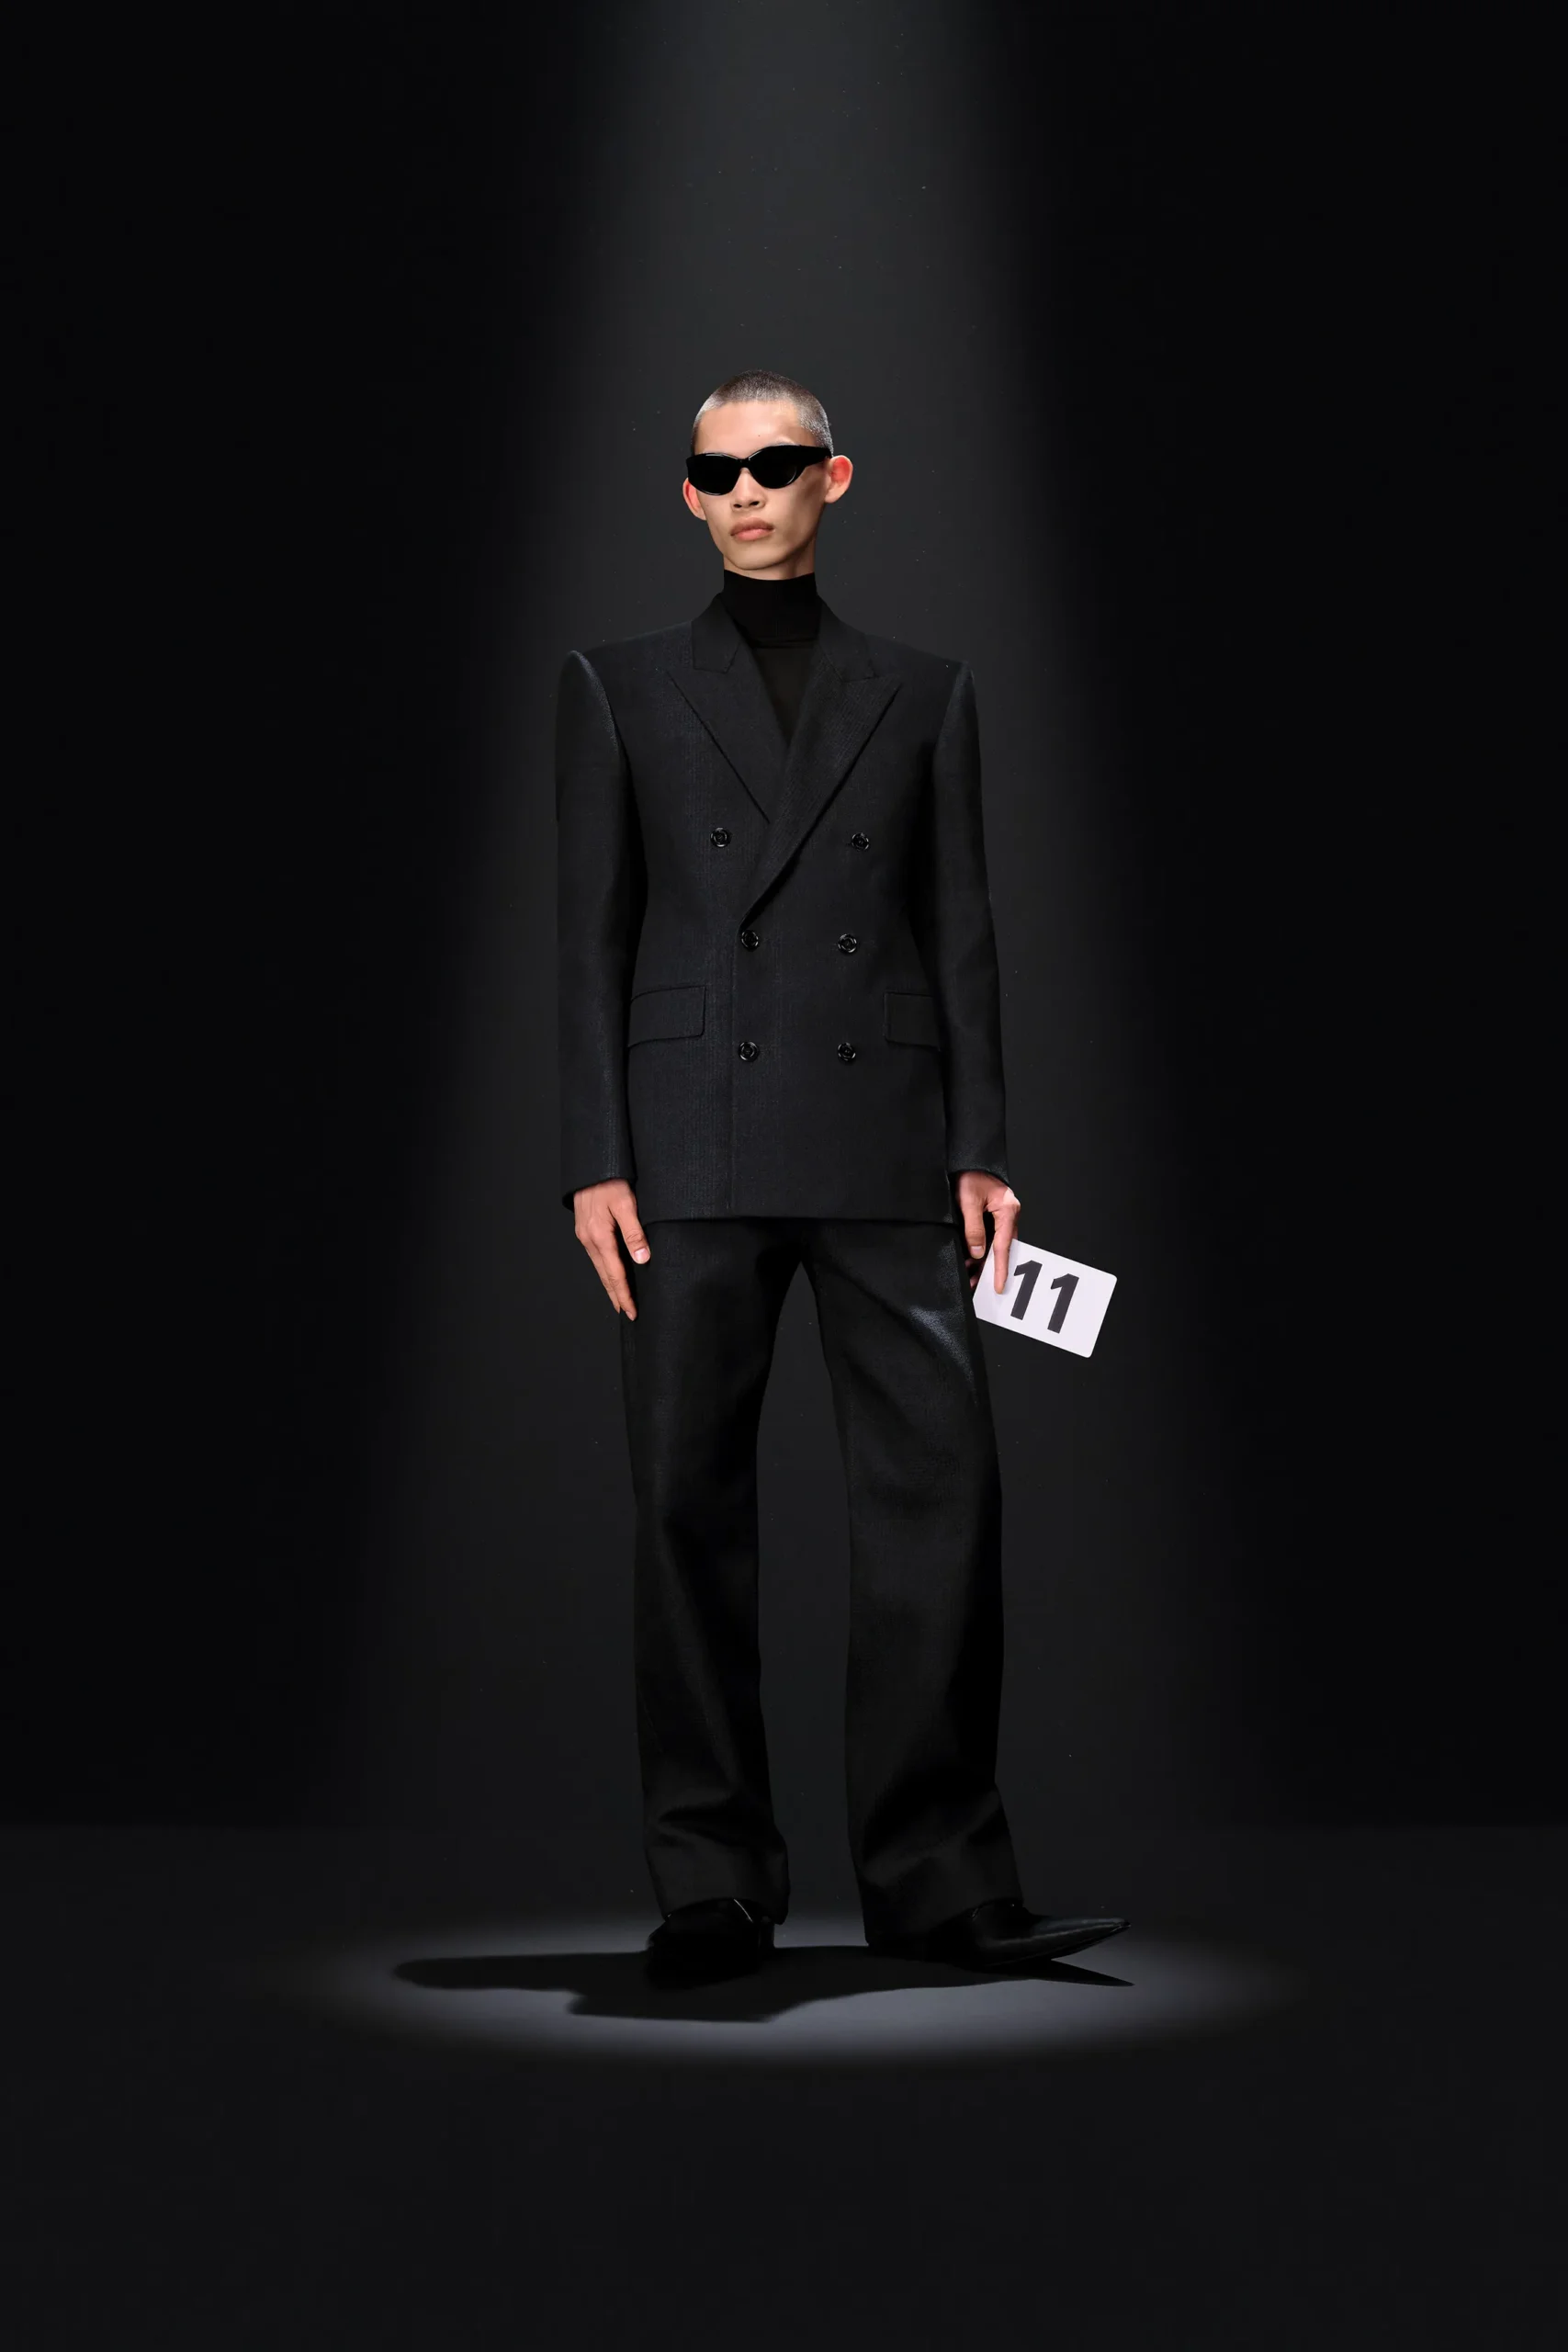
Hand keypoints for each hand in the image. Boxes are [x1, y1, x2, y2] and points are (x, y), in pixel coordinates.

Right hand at [573, 1178, 649, 1317]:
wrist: (591, 1164)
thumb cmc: (610, 1181)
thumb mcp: (626, 1203)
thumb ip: (634, 1232)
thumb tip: (641, 1259)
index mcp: (599, 1236)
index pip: (615, 1274)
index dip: (624, 1294)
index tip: (632, 1311)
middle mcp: (589, 1239)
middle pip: (604, 1275)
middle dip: (616, 1295)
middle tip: (627, 1313)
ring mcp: (585, 1234)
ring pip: (599, 1267)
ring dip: (610, 1284)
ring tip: (620, 1299)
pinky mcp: (585, 1228)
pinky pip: (597, 1256)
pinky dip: (605, 1269)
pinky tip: (611, 1272)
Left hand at [953, 1171, 1021, 1293]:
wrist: (967, 1159)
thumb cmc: (969, 1174)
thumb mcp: (968, 1201)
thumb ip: (973, 1228)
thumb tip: (977, 1252)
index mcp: (1008, 1209)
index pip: (1003, 1245)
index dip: (1000, 1268)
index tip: (999, 1285)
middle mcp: (1009, 1214)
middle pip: (1001, 1249)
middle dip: (990, 1269)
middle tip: (979, 1287)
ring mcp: (1002, 1216)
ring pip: (995, 1246)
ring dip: (983, 1262)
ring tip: (971, 1278)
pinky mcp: (994, 1216)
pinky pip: (990, 1238)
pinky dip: (980, 1251)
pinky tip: (970, 1262)